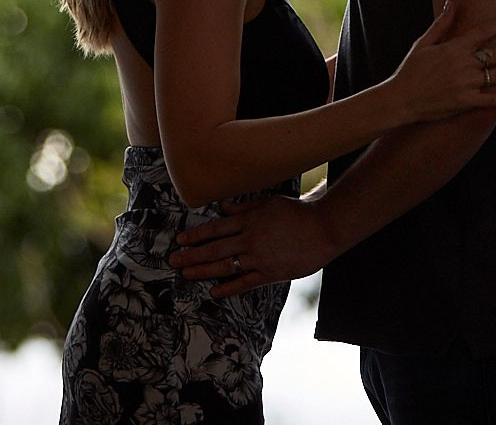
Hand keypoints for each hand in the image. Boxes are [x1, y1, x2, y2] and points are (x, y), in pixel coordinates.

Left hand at [168, 195, 337, 296]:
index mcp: (248, 221)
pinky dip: (228, 288)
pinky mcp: (270, 273)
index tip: (181, 240)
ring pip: (225, 266)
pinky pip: (244, 282)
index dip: (196, 236)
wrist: (323, 228)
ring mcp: (259, 258)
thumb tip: (221, 208)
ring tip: (186, 274)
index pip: (215, 229)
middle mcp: (249, 240)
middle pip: (214, 249)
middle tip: (173, 260)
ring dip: (203, 271)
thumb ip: (243, 208)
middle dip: (192, 255)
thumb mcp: (268, 203)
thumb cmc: (297, 212)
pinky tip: (214, 291)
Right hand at [385, 1, 495, 124]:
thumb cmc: (410, 70)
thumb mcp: (423, 43)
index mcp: (453, 48)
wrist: (400, 99)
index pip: (483, 31)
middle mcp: (462, 65)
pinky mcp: (465, 102)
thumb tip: (453, 2)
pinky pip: (491, 100)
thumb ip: (441, 24)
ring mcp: (465, 84)